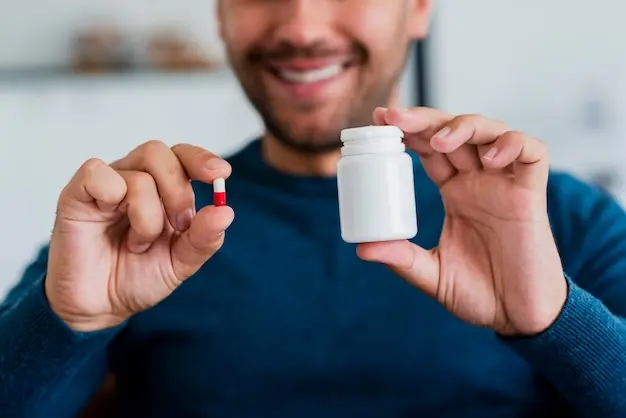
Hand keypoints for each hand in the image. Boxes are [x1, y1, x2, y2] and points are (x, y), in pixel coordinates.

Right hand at [46, 141, 233, 331]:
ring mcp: (107, 185)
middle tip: (177, 226)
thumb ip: (204, 238)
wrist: (101, 307)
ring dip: (147, 215)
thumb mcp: (182, 262)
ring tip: (139, 243)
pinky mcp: (77, 194)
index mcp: (164, 189)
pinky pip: (97, 173)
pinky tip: (109, 221)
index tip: (220, 174)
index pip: (183, 156)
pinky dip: (111, 196)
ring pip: (138, 175)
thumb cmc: (139, 276)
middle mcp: (135, 178)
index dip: (201, 159)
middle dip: (177, 193)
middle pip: (160, 154)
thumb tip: (225, 211)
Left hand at [357, 107, 566, 335]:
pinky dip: (512, 145)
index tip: (380, 119)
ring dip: (464, 126)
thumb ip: (401, 259)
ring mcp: (505, 185)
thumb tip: (361, 248)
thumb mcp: (432, 275)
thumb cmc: (480, 294)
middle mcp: (479, 182)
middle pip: (454, 132)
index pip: (430, 149)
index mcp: (455, 193)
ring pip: (490, 132)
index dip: (409, 130)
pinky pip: (532, 154)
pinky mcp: (532, 195)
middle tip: (395, 117)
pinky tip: (489, 158)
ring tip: (440, 141)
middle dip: (425, 119)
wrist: (518, 317)